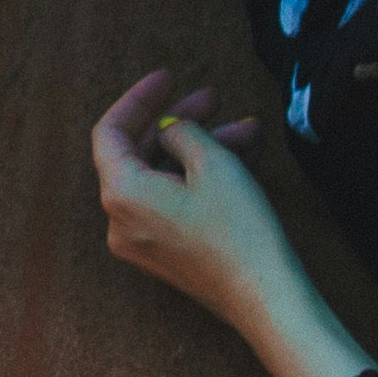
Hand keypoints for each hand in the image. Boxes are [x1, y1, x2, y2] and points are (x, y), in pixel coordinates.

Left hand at [91, 69, 288, 333]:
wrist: (266, 298)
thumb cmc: (238, 231)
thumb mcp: (212, 162)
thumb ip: (182, 131)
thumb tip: (170, 130)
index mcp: (121, 192)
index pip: (110, 131)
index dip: (139, 99)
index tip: (169, 78)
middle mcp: (121, 220)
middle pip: (141, 154)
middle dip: (180, 123)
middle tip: (212, 99)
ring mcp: (143, 242)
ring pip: (165, 179)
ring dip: (202, 151)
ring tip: (247, 131)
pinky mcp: (167, 255)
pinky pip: (174, 204)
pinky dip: (200, 180)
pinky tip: (241, 160)